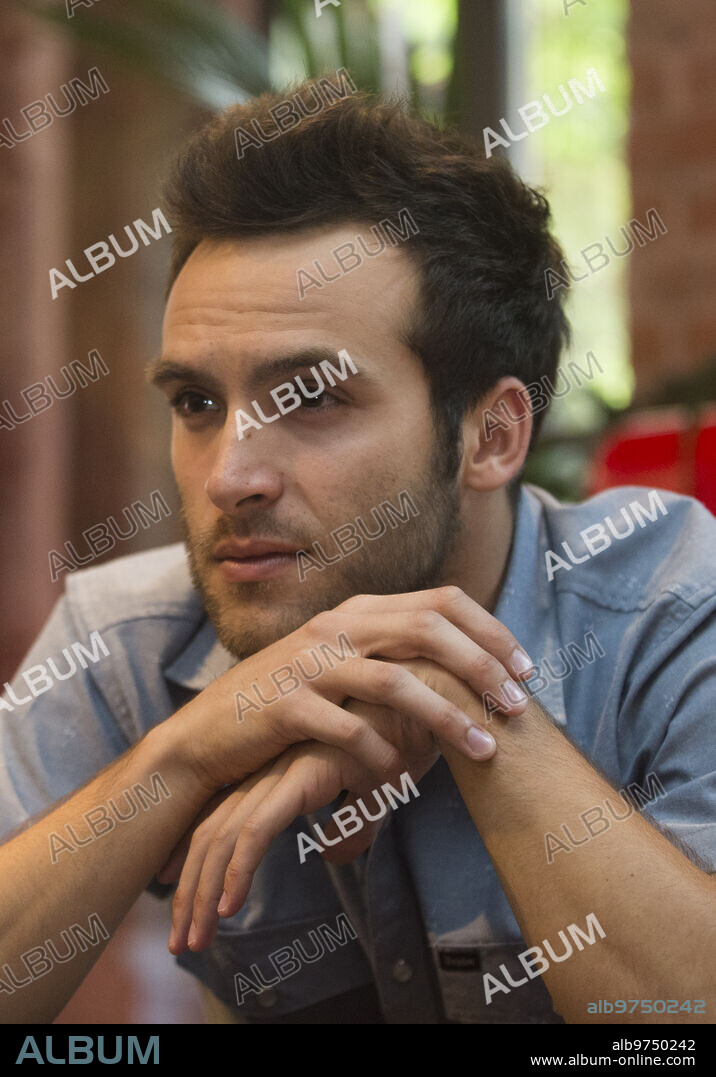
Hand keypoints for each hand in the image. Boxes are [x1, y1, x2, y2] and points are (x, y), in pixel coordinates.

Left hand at [163, 698, 440, 953]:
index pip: (220, 819)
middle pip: (209, 834)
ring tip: (193, 941)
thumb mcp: (370, 795)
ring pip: (222, 837)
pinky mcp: (302, 774)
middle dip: (188, 891)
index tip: (178, 896)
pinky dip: (237, 870)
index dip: (193, 859)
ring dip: (202, 893)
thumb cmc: (404, 741)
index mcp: (279, 769)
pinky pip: (257, 829)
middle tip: (179, 941)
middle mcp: (271, 768)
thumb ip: (348, 822)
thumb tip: (332, 852)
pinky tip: (228, 906)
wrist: (429, 700)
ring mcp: (283, 769)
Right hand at [169, 586, 532, 794]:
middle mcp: (336, 627)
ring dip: (447, 716)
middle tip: (518, 706)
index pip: (440, 601)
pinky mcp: (284, 705)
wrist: (208, 735)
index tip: (525, 667)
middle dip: (482, 667)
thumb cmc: (287, 704)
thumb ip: (389, 652)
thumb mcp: (339, 663)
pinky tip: (403, 778)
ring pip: (395, 680)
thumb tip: (462, 661)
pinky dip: (383, 753)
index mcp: (356, 611)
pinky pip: (348, 728)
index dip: (490, 630)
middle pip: (427, 630)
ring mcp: (307, 663)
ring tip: (484, 750)